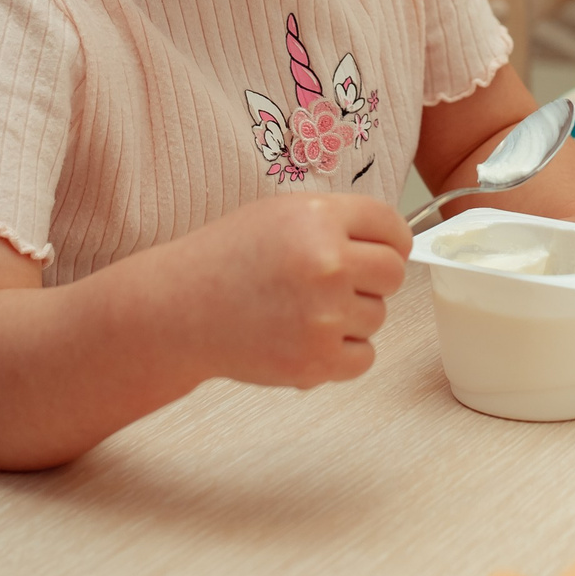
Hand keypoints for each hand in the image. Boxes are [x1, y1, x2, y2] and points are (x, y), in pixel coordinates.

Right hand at [181, 193, 408, 388]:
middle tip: (339, 283)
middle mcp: (327, 264)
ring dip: (352, 316)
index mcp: (319, 218)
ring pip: (378, 316)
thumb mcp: (282, 214)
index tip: (381, 249)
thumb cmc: (228, 259)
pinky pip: (365, 357)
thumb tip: (394, 244)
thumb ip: (338, 222)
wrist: (180, 310)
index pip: (392, 225)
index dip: (390, 240)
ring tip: (305, 310)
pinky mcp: (316, 360)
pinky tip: (307, 337)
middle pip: (394, 273)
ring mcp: (323, 316)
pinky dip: (343, 353)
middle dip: (373, 279)